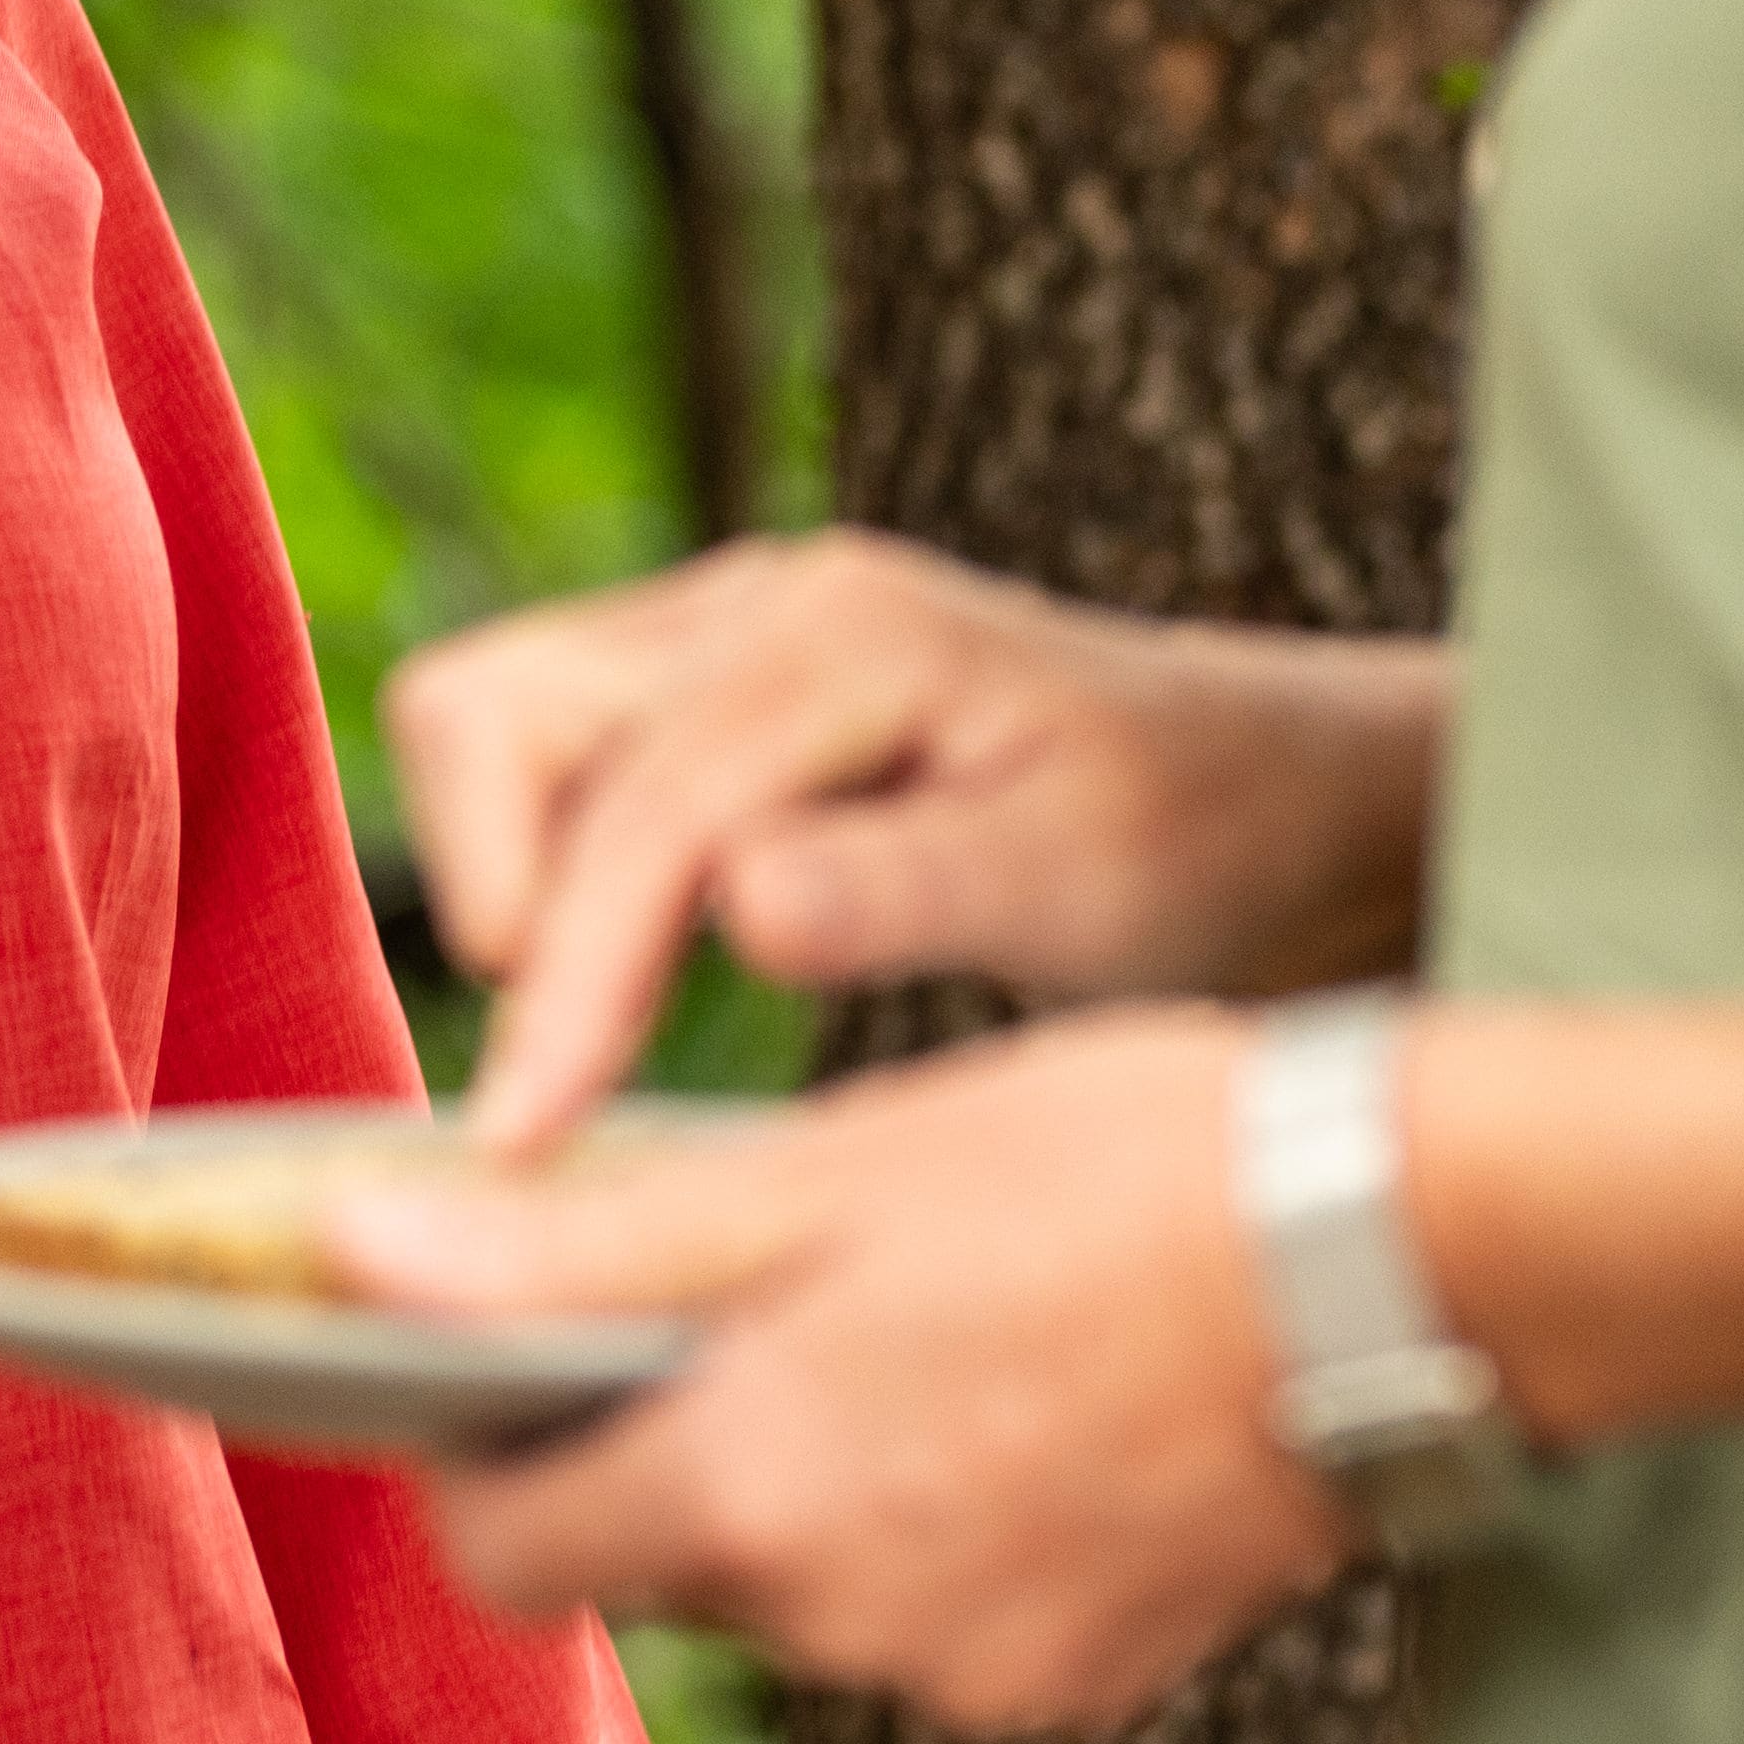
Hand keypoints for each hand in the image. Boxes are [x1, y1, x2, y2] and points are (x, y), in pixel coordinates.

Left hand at [346, 1006, 1358, 1736]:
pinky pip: (929, 1622)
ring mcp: (972, 1674)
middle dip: (644, 1453)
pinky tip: (1011, 1404)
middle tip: (726, 1303)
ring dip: (796, 1483)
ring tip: (902, 1329)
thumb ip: (568, 1253)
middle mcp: (844, 1627)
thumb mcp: (815, 1179)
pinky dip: (926, 1531)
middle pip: (651, 1570)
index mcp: (748, 1494)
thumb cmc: (1106, 1168)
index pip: (500, 1561)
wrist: (1409, 1258)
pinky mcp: (1081, 1686)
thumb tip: (341, 1262)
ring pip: (796, 1590)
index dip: (468, 1467)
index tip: (488, 1369)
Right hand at [385, 535, 1452, 1147]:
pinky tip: (622, 982)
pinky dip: (537, 869)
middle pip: (490, 708)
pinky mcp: (688, 679)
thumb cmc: (1190, 843)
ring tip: (587, 1029)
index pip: (640, 804)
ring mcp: (711, 625)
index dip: (571, 978)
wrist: (1260, 790)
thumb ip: (911, 891)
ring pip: (484, 720)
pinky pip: (532, 752)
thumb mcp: (1087, 886)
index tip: (525, 1143)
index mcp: (850, 637)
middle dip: (497, 898)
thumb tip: (736, 906)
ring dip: (502, 879)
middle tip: (560, 1073)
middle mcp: (755, 600)